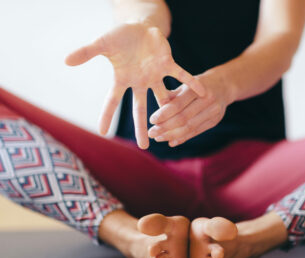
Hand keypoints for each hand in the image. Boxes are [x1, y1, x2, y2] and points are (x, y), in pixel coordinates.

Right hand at [64, 22, 204, 148]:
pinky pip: (182, 76)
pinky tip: (203, 94)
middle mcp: (140, 83)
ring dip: (170, 111)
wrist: (140, 27)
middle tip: (145, 146)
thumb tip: (65, 61)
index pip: (112, 101)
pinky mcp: (168, 64)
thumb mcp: (102, 43)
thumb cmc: (120, 37)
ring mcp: (155, 75)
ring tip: (176, 127)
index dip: (106, 115)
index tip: (102, 132)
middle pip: (141, 109)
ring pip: (163, 98)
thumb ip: (87, 53)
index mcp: (122, 80)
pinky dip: (192, 83)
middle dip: (143, 127)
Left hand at [147, 70, 234, 146]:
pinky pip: (196, 132)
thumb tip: (156, 112)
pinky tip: (171, 142)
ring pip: (189, 127)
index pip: (178, 104)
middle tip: (151, 133)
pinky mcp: (214, 121)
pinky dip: (182, 138)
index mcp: (196, 88)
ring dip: (172, 135)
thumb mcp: (185, 85)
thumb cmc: (197, 85)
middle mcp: (207, 100)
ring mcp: (213, 111)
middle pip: (183, 118)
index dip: (164, 114)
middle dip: (165, 127)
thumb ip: (171, 96)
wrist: (224, 85)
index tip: (151, 120)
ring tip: (158, 138)